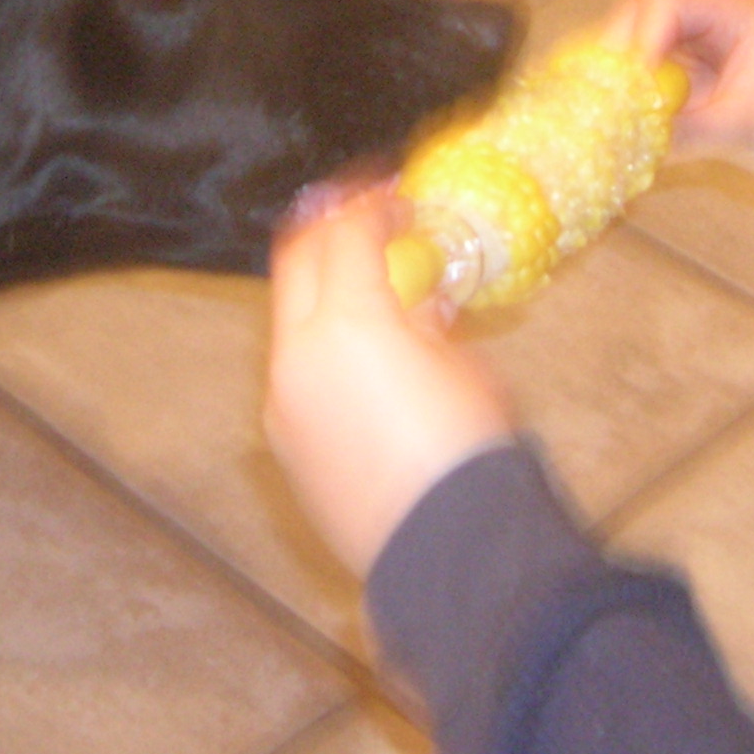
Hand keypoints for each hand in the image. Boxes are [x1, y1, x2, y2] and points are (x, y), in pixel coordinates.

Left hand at [265, 182, 517, 575]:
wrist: (448, 553)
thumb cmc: (471, 452)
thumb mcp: (464, 366)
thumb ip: (429, 322)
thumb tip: (415, 305)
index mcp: (348, 323)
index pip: (347, 234)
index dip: (374, 206)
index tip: (397, 200)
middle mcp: (298, 355)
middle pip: (296, 261)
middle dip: (328, 231)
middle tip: (366, 221)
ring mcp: (282, 403)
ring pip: (290, 321)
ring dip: (322, 295)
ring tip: (372, 300)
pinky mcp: (284, 445)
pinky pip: (294, 376)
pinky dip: (320, 351)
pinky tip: (363, 367)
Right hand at [601, 0, 753, 180]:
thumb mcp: (741, 129)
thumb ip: (679, 130)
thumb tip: (621, 138)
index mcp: (748, 2)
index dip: (639, 32)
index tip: (629, 78)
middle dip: (627, 38)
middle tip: (607, 82)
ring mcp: (731, 20)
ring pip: (661, 21)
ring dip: (638, 54)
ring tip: (620, 94)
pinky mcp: (726, 47)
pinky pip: (676, 46)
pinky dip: (655, 70)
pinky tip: (642, 101)